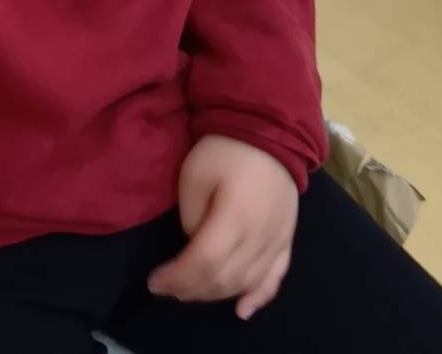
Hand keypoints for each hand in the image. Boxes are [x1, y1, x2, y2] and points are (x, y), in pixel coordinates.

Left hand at [148, 134, 297, 321]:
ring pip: (246, 283)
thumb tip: (194, 247)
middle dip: (191, 290)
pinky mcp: (287, 240)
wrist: (266, 130)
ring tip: (189, 292)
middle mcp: (261, 237)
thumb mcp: (194, 175)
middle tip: (166, 288)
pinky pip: (275, 278)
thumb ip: (192, 218)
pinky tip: (242, 312)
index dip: (178, 278)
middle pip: (225, 279)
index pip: (204, 263)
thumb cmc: (222, 149)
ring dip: (216, 294)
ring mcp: (278, 241)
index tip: (154, 282)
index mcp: (236, 217)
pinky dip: (258, 297)